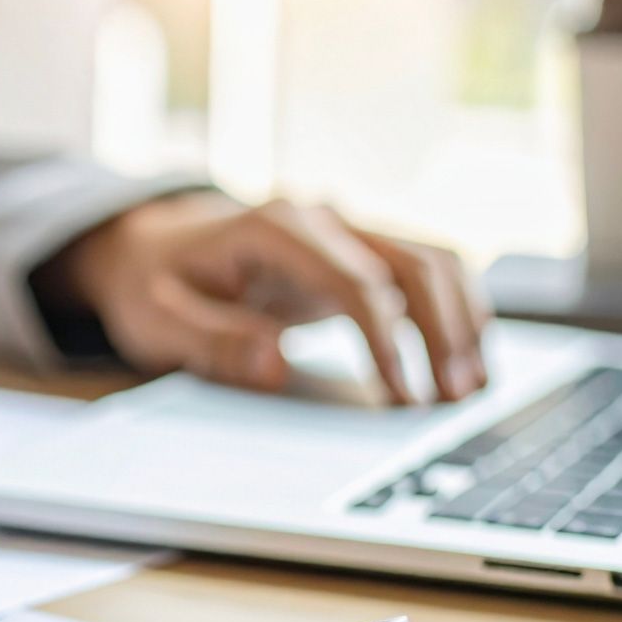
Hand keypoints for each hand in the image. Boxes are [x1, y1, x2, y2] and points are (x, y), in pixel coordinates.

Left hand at [40, 191, 490, 402]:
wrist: (151, 246)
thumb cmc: (153, 284)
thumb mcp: (158, 320)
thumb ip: (213, 343)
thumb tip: (275, 366)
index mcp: (273, 229)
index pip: (354, 282)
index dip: (386, 341)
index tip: (401, 396)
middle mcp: (322, 220)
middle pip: (413, 264)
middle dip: (443, 333)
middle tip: (452, 401)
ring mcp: (345, 231)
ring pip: (432, 261)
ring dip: (462, 321)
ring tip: (470, 388)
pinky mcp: (356, 254)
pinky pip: (424, 271)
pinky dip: (454, 310)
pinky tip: (464, 359)